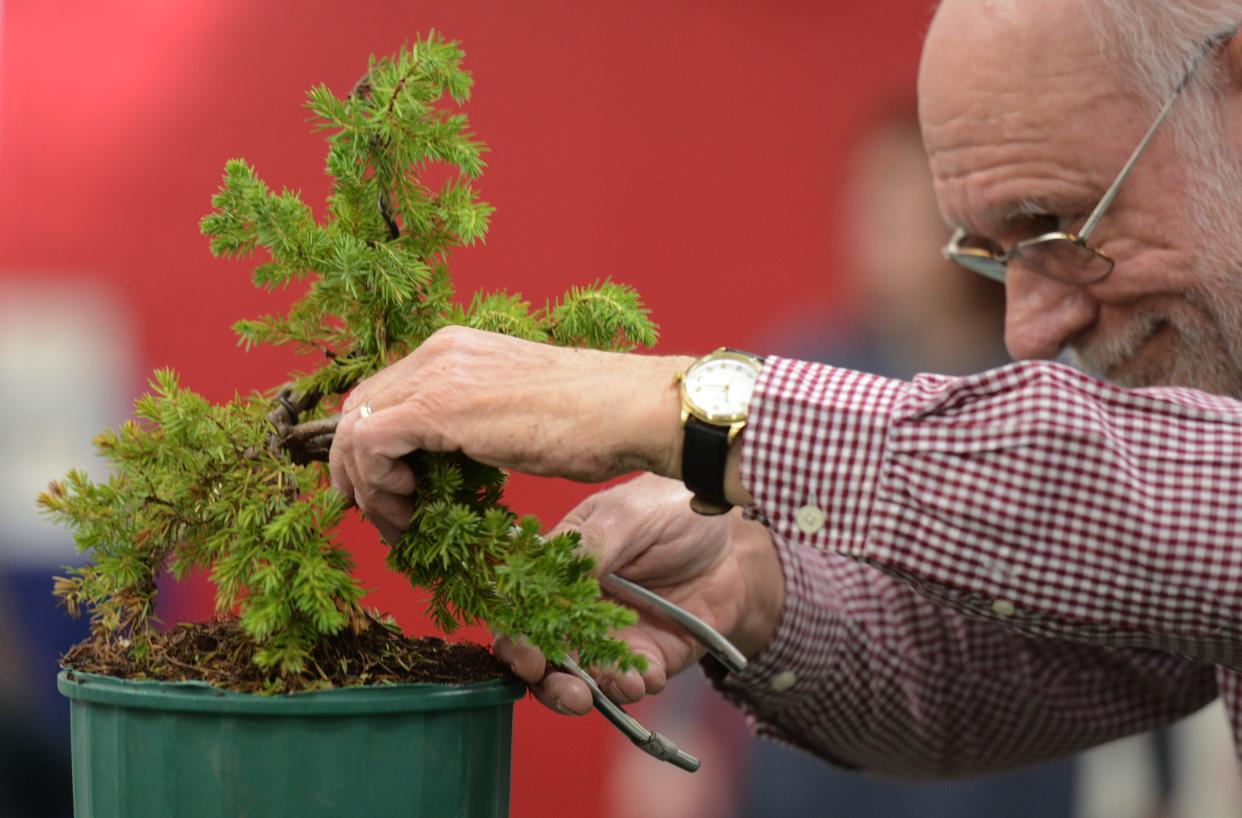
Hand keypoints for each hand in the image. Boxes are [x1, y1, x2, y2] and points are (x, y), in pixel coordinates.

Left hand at [329, 326, 691, 541]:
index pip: (383, 394)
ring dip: (367, 487)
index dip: (372, 449)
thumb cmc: (594, 420)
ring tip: (400, 523)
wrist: (633, 410)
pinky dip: (376, 485)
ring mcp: (437, 373)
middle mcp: (439, 351)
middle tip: (383, 517)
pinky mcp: (438, 405)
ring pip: (356, 430)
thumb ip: (473, 424)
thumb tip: (446, 465)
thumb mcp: (516, 413)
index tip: (390, 495)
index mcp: (457, 348)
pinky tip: (409, 509)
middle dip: (359, 471)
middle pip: (360, 409)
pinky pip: (370, 445)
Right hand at [495, 473, 783, 714]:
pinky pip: (632, 681)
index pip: (522, 607)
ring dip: (594, 690)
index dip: (516, 636)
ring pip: (584, 677)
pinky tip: (650, 676)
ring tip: (621, 685)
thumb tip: (559, 563)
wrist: (735, 540)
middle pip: (544, 655)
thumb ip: (595, 539)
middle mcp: (577, 607)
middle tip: (571, 693)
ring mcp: (611, 635)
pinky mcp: (647, 656)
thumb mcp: (633, 513)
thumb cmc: (674, 510)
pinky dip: (636, 685)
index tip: (528, 657)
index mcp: (561, 567)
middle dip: (549, 682)